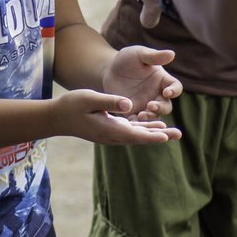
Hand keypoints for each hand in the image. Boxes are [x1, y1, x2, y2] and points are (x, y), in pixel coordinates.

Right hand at [51, 89, 180, 143]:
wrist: (57, 117)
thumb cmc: (71, 106)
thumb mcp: (89, 98)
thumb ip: (109, 101)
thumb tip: (129, 105)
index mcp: (109, 129)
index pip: (134, 134)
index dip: (151, 135)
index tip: (165, 136)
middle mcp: (113, 135)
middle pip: (140, 137)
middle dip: (159, 136)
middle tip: (179, 134)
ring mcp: (112, 133)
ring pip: (138, 135)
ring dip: (155, 133)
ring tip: (173, 132)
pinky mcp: (110, 129)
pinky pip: (131, 131)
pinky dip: (144, 129)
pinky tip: (155, 126)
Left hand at [100, 45, 182, 118]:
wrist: (109, 70)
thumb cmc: (127, 59)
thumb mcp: (139, 54)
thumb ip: (154, 56)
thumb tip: (172, 54)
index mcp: (163, 80)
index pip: (175, 87)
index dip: (174, 91)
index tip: (167, 92)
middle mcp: (157, 95)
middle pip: (166, 106)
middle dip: (161, 108)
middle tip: (150, 106)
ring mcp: (146, 105)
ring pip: (154, 116)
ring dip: (150, 118)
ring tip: (141, 115)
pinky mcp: (134, 112)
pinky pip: (138, 121)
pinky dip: (137, 123)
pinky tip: (131, 121)